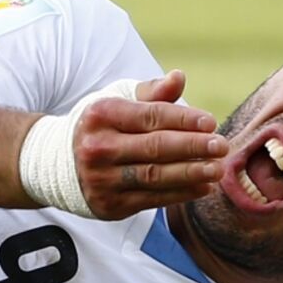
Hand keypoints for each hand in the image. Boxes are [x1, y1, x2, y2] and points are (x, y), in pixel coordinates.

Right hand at [74, 70, 227, 218]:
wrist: (60, 164)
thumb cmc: (101, 126)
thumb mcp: (119, 101)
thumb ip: (151, 92)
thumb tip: (179, 77)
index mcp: (101, 115)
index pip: (151, 116)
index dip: (184, 119)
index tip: (211, 122)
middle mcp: (98, 147)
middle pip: (156, 148)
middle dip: (194, 147)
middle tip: (222, 146)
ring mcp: (102, 179)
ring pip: (156, 176)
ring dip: (192, 173)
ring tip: (218, 169)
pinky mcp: (110, 205)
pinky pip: (152, 199)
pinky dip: (181, 194)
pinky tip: (203, 187)